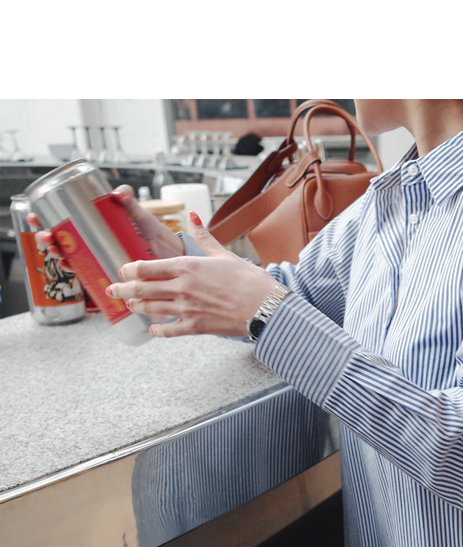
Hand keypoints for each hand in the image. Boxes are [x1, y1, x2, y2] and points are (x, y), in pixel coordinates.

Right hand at [28, 184, 184, 264]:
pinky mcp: (109, 272)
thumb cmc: (155, 234)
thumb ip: (130, 203)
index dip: (45, 218)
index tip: (35, 216)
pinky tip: (71, 268)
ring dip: (59, 255)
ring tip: (58, 253)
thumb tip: (118, 192)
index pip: (64, 220)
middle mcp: (94, 242)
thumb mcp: (141, 216)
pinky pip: (88, 273)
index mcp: (96, 225)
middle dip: (49, 238)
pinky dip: (77, 271)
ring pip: (71, 257)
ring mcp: (100, 257)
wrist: (173, 257)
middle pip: (62, 239)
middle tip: (47, 237)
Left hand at [106, 212, 279, 337]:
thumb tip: (192, 216)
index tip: (123, 270)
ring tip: (129, 306)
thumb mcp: (224, 254)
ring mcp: (187, 309)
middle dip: (123, 290)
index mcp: (187, 267)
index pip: (147, 267)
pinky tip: (153, 329)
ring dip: (136, 307)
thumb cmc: (249, 279)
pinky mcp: (196, 327)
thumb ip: (204, 236)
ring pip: (151, 308)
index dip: (130, 269)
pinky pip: (169, 330)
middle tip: (112, 291)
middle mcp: (182, 288)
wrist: (266, 307)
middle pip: (142, 289)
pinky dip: (158, 330)